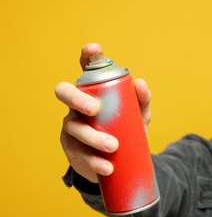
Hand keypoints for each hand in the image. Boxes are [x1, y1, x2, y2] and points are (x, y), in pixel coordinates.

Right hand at [55, 43, 151, 182]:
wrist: (117, 164)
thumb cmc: (125, 132)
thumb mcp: (137, 118)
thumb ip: (141, 102)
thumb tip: (140, 83)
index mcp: (94, 93)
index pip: (86, 70)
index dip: (87, 57)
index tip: (93, 49)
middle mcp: (77, 105)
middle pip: (65, 93)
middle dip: (77, 98)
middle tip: (94, 109)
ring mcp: (72, 127)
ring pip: (73, 127)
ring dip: (93, 137)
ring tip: (113, 147)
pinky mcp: (72, 149)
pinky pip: (78, 152)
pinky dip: (94, 160)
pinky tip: (107, 167)